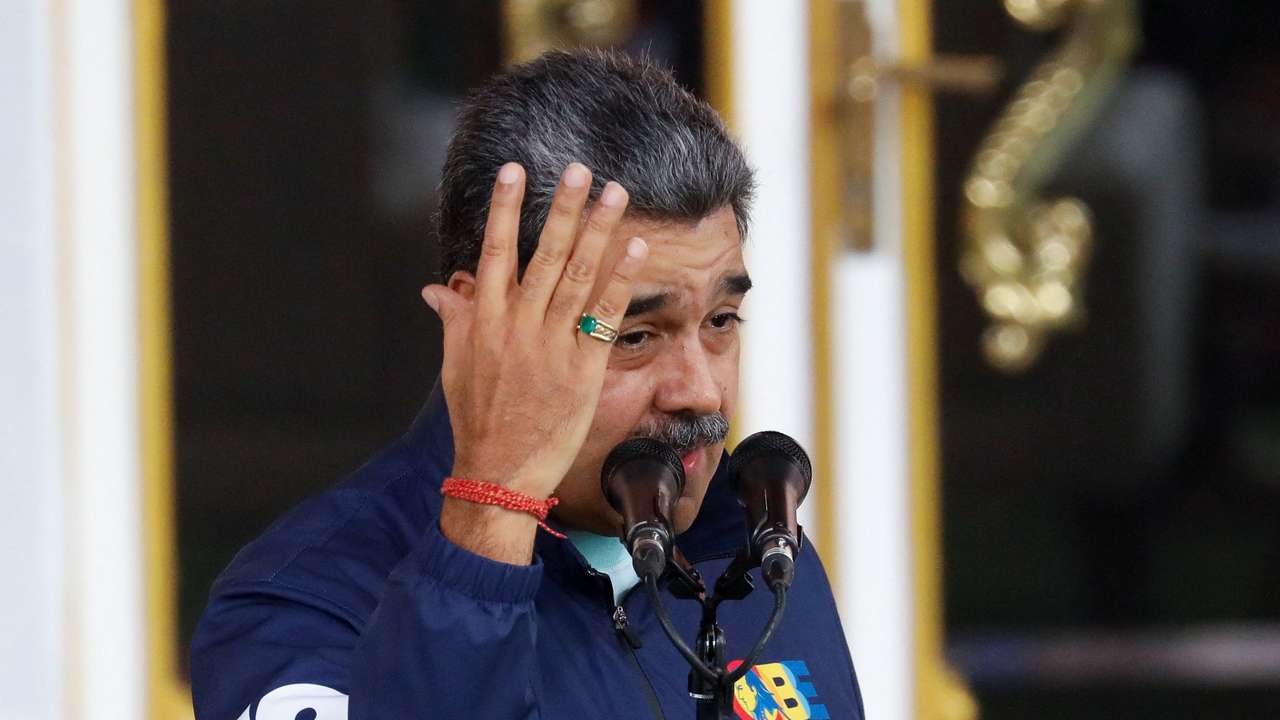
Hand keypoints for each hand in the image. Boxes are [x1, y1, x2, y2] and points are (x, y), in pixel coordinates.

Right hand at [422, 162, 647, 559]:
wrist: (499, 473)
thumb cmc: (477, 420)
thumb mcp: (455, 366)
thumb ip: (454, 320)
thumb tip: (437, 288)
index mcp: (484, 322)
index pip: (495, 252)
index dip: (504, 209)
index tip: (514, 171)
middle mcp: (518, 327)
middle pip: (545, 255)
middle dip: (564, 208)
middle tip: (581, 169)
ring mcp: (552, 347)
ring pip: (579, 276)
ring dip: (600, 231)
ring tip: (616, 194)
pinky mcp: (583, 370)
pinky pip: (605, 316)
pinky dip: (621, 280)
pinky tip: (636, 249)